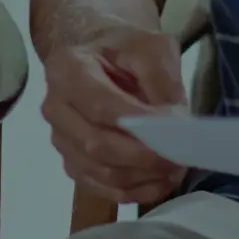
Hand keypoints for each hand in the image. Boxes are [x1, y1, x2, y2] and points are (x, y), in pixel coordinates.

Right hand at [38, 25, 188, 205]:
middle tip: (182, 155)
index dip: (139, 123)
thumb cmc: (123, 49)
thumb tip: (174, 121)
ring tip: (176, 167)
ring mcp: (61, 140)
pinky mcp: (73, 164)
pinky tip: (160, 180)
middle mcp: (55, 108)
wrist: (98, 57)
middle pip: (97, 145)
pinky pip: (104, 190)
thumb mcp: (150, 46)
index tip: (177, 129)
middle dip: (145, 156)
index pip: (100, 105)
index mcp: (67, 70)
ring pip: (102, 173)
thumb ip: (162, 78)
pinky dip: (136, 191)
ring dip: (144, 177)